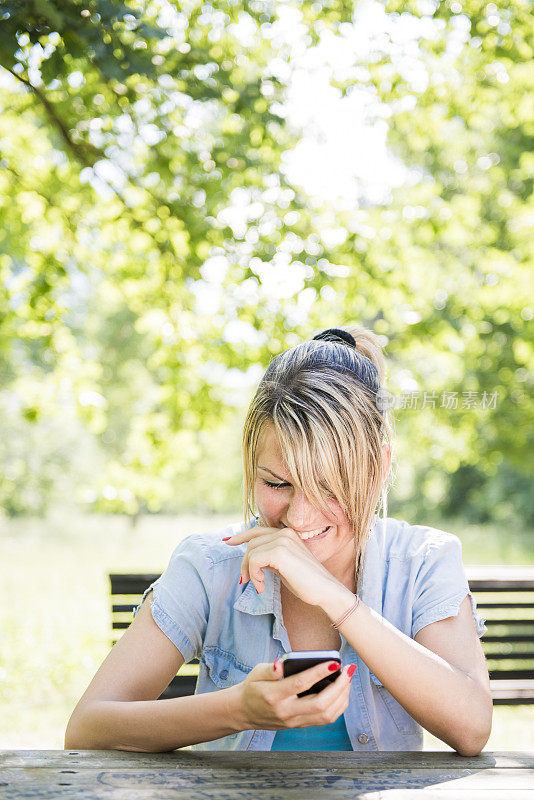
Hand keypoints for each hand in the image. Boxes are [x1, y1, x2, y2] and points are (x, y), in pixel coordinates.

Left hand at [223, 524, 341, 606]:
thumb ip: (270, 557)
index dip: (241, 536)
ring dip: (250, 571)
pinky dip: (254, 575)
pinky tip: (262, 586)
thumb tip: (252, 558)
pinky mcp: (279, 552)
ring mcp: (283, 540)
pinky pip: (254, 560)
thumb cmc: (307, 583)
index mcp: (287, 534)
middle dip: (245, 562)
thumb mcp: (285, 566)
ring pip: (251, 551)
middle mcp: (284, 533)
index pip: (258, 530)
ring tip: (259, 585)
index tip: (228, 541)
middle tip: (245, 580)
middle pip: (252, 542)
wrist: (325, 591)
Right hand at [228, 659, 355, 731]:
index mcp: (274, 695)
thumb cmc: (253, 687)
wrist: (243, 712)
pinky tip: (342, 691)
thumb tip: (282, 663)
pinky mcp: (300, 725)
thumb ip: (270, 668)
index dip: (319, 673)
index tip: (335, 662)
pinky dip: (338, 706)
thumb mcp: (256, 672)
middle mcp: (286, 712)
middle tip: (348, 670)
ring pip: (326, 715)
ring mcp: (294, 722)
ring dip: (342, 697)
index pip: (301, 684)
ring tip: (348, 679)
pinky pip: (325, 719)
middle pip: (320, 704)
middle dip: (339, 687)